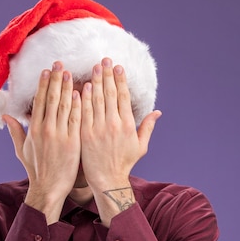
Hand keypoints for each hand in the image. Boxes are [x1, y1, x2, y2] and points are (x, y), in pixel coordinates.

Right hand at [4, 61, 81, 223]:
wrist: (49, 188)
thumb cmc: (36, 170)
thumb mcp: (22, 150)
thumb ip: (15, 131)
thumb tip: (6, 116)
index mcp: (34, 129)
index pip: (39, 101)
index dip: (44, 84)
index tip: (47, 70)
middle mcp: (46, 129)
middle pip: (52, 98)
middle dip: (56, 79)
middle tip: (60, 63)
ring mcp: (60, 135)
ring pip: (65, 106)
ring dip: (68, 87)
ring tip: (72, 72)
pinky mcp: (72, 142)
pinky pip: (76, 119)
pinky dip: (78, 105)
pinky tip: (81, 92)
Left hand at [80, 58, 161, 224]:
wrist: (107, 180)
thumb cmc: (124, 164)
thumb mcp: (140, 146)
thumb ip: (147, 127)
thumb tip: (157, 112)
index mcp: (127, 125)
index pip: (123, 97)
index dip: (120, 80)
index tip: (118, 67)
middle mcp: (113, 124)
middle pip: (110, 94)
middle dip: (107, 75)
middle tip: (104, 60)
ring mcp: (98, 129)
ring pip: (96, 100)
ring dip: (95, 82)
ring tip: (94, 68)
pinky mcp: (85, 135)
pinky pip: (83, 113)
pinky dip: (83, 99)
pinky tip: (83, 87)